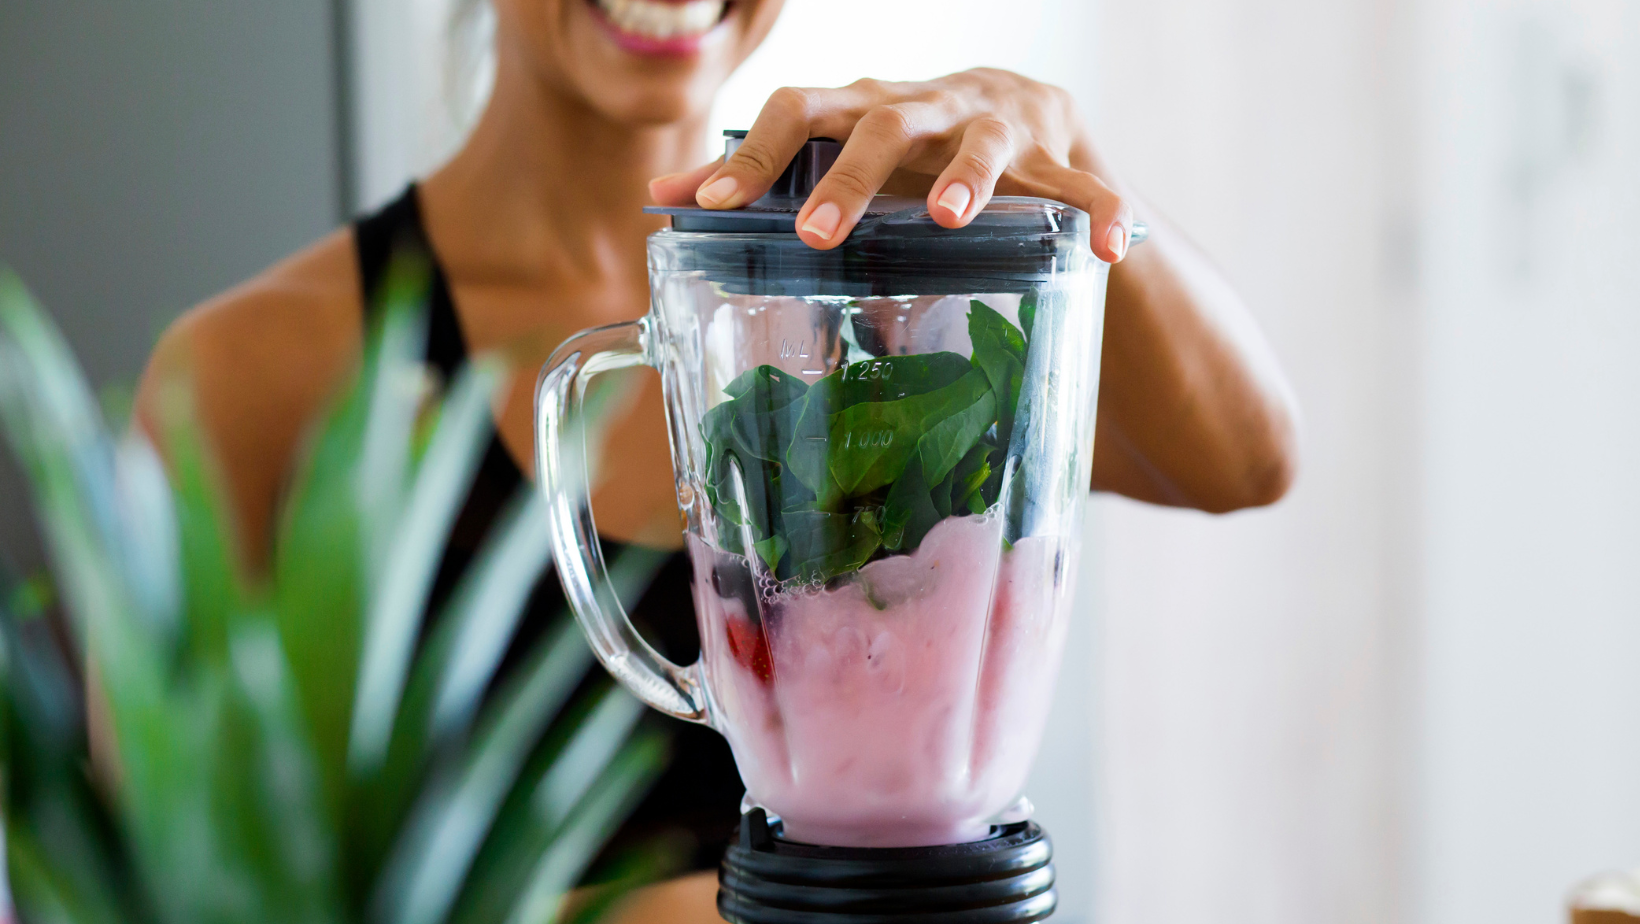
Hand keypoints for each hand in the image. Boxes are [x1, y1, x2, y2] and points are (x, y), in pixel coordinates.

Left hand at [648, 69, 1133, 261]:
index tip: (713, 206)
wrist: (1019, 109)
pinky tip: (1112, 251)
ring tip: (950, 218)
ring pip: (983, 142)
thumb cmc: (904, 147)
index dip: (754, 156)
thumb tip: (661, 200)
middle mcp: (923, 107)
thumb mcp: (836, 152)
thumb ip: (759, 177)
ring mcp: (994, 126)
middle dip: (849, 178)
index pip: (796, 112)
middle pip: (881, 125)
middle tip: (820, 234)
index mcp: (860, 107)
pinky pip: (1085, 185)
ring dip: (967, 177)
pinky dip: (1101, 212)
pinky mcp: (1057, 154)